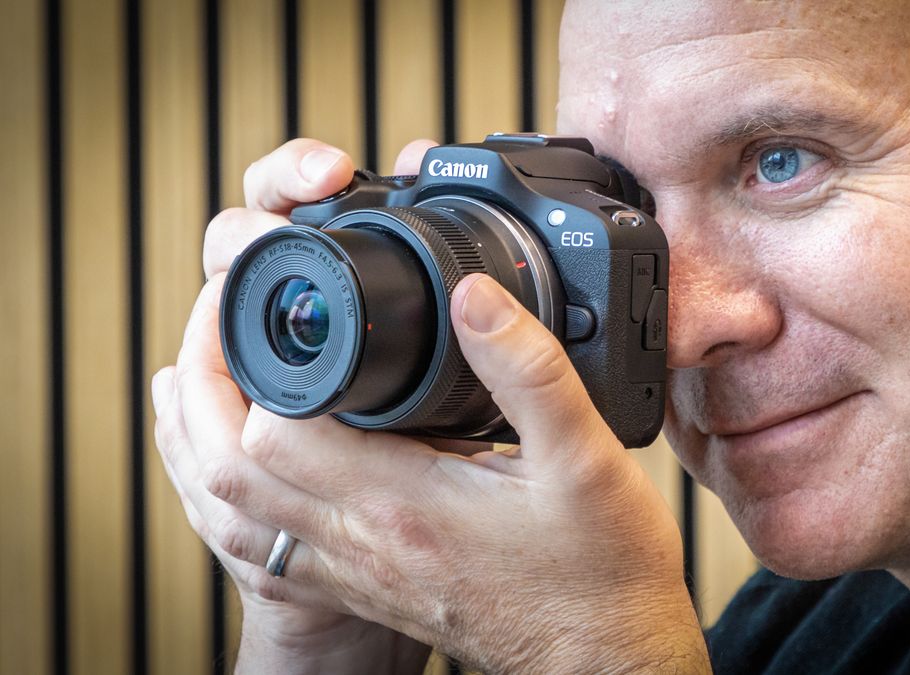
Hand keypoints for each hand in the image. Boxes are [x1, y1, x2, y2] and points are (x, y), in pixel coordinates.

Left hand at [160, 142, 708, 669]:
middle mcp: (364, 543)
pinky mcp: (368, 589)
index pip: (276, 431)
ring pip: (235, 516)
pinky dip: (239, 500)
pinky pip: (268, 548)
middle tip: (214, 332)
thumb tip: (474, 297)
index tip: (253, 306)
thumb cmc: (599, 573)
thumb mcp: (587, 458)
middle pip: (230, 471)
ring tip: (205, 389)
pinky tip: (256, 471)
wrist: (604, 661)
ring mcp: (359, 573)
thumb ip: (527, 371)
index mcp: (404, 504)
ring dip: (204, 450)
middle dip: (204, 394)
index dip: (247, 360)